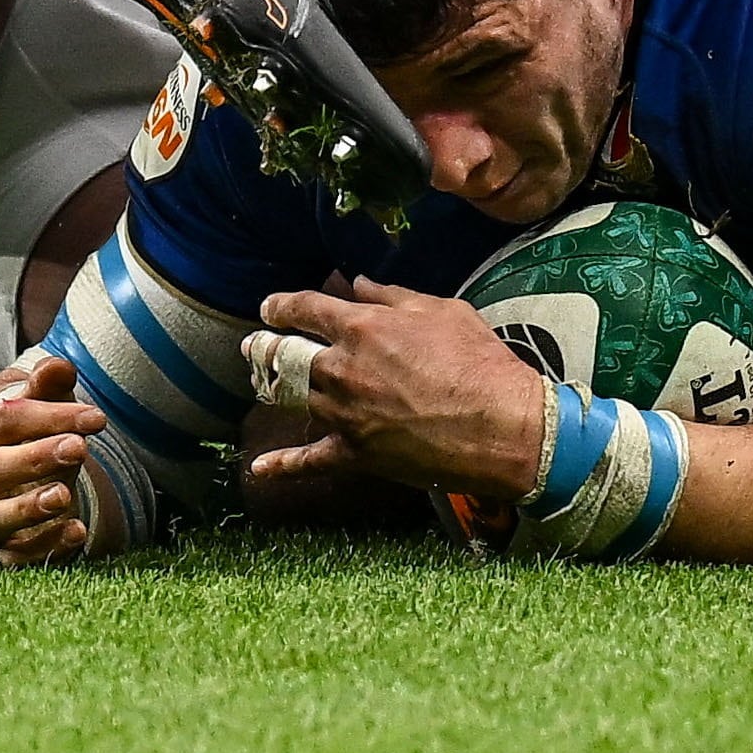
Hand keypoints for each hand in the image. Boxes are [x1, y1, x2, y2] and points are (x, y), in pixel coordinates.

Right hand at [0, 356, 112, 566]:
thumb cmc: (19, 444)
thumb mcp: (34, 413)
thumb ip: (46, 388)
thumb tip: (60, 365)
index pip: (4, 420)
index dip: (51, 416)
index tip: (96, 418)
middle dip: (36, 457)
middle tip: (79, 448)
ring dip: (28, 507)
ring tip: (64, 495)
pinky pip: (14, 556)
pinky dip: (45, 546)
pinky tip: (77, 532)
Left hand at [235, 278, 545, 498]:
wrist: (501, 425)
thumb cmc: (477, 361)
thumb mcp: (440, 310)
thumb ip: (392, 296)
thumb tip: (358, 283)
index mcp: (362, 327)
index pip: (305, 309)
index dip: (281, 306)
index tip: (270, 308)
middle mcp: (343, 369)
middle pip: (285, 355)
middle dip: (263, 348)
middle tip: (251, 346)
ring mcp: (345, 414)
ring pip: (294, 399)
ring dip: (273, 390)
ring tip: (260, 384)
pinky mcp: (355, 454)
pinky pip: (309, 460)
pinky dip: (282, 466)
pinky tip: (258, 468)